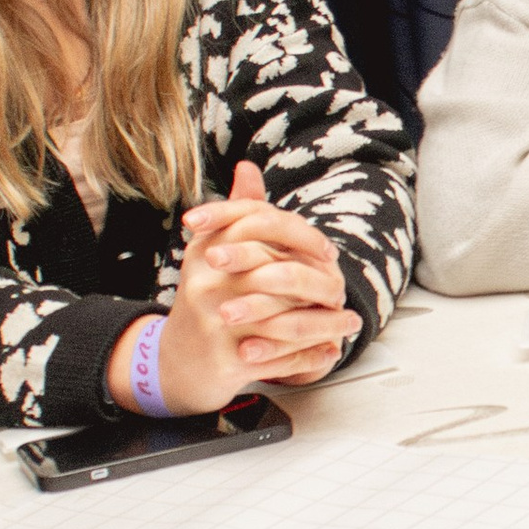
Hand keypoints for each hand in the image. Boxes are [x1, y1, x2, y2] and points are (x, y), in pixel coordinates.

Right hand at [112, 165, 359, 412]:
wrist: (177, 361)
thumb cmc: (206, 298)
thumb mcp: (214, 252)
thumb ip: (236, 212)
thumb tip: (248, 166)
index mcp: (205, 253)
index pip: (261, 228)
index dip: (301, 238)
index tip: (328, 253)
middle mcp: (206, 286)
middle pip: (278, 275)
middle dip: (319, 282)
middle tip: (343, 289)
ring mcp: (215, 324)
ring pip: (285, 321)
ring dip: (325, 324)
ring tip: (352, 323)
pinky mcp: (227, 360)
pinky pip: (281, 357)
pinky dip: (310, 356)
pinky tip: (331, 350)